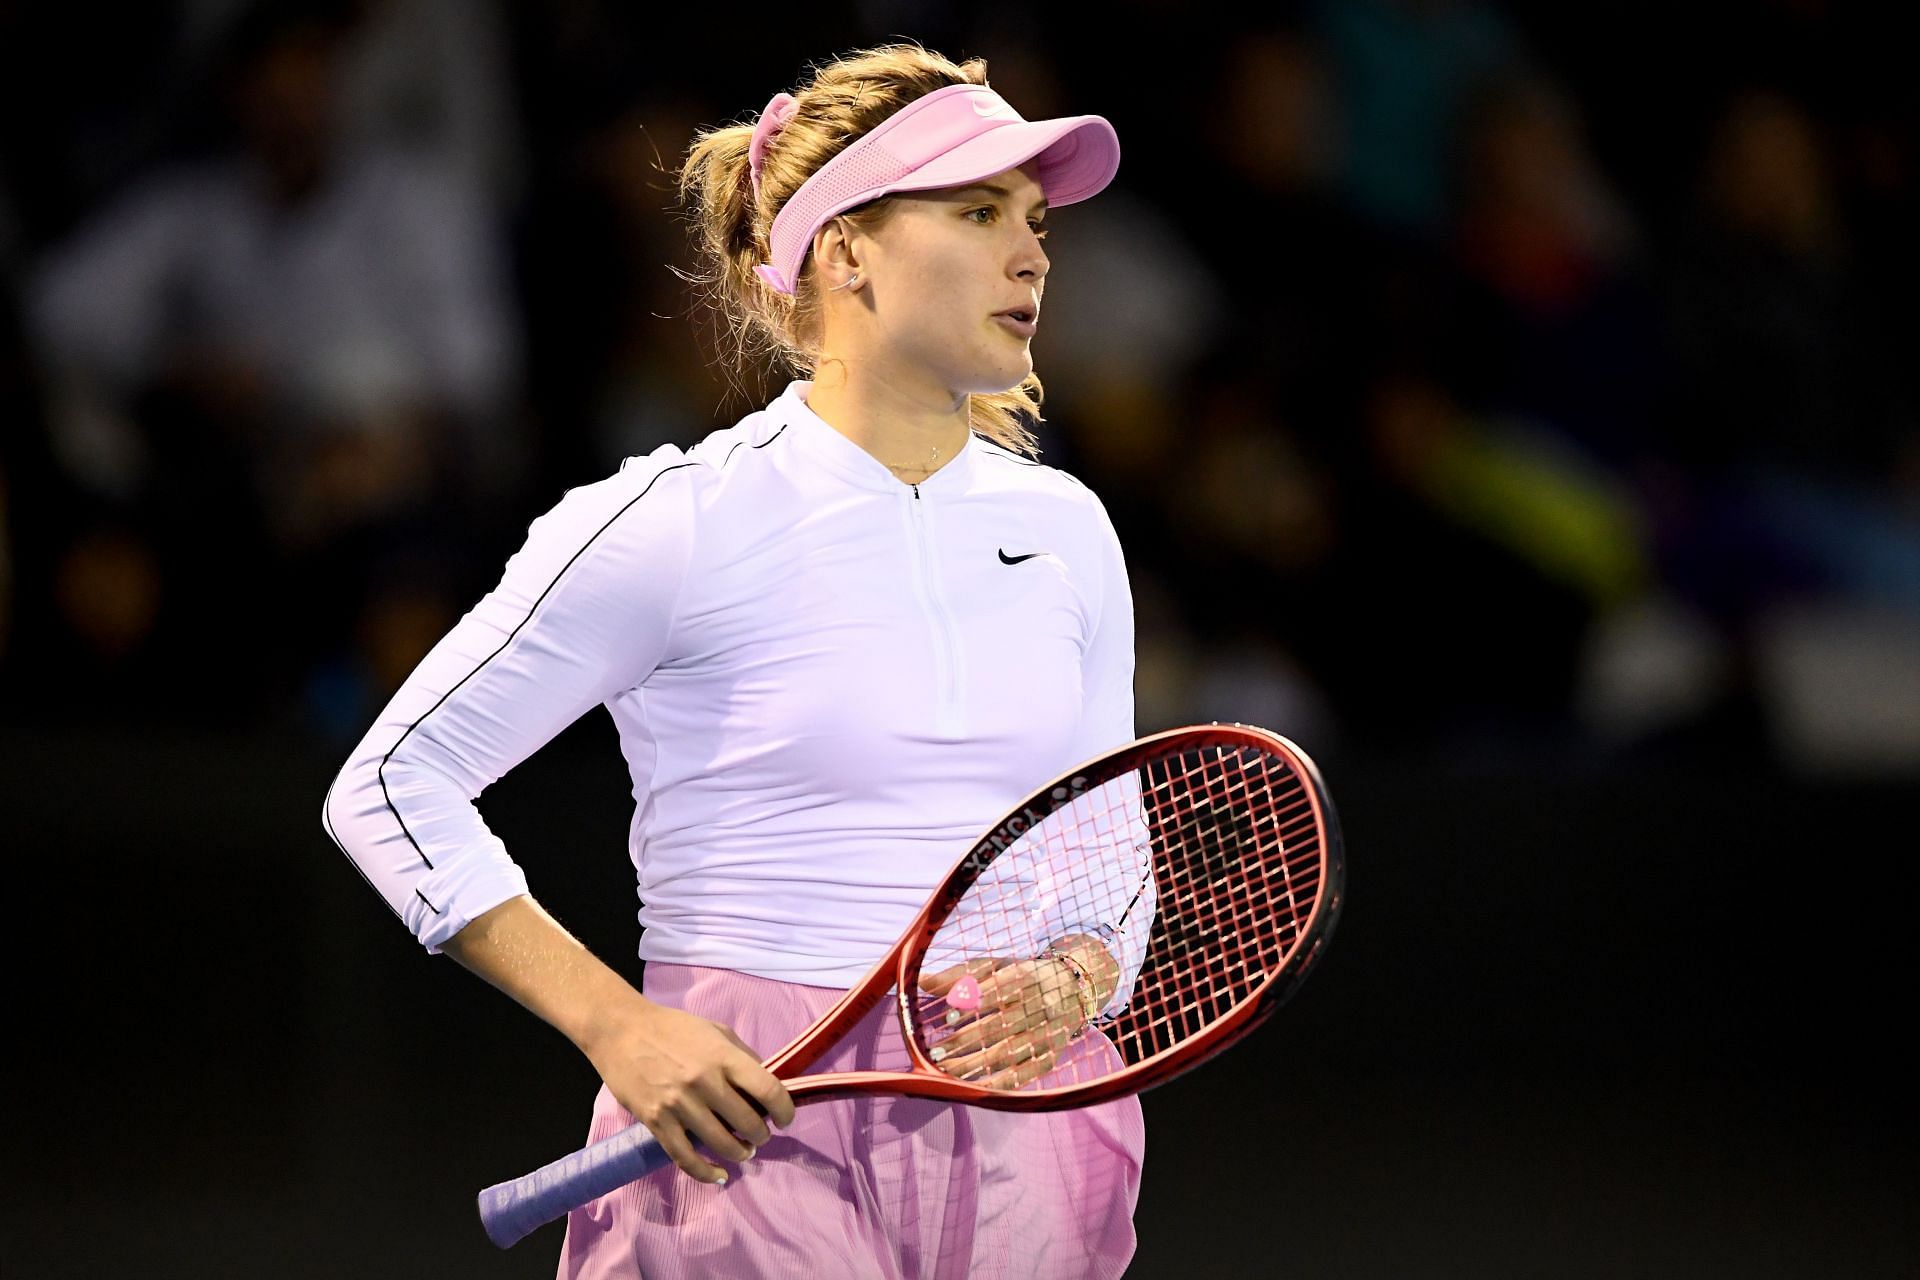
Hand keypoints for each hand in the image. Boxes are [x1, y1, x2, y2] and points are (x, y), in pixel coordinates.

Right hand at [579, 992, 794, 1184]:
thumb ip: (742, 1057)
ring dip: (740, 1153)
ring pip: (721, 1144)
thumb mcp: (716, 1031)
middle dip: (761, 1134)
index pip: (768, 1090)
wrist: (621, 1030)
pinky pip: (686, 1158)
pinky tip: (719, 1175)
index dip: (785, 1110)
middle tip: (761, 1135)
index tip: (785, 1119)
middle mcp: (704, 1082)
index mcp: (723, 1056)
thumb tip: (765, 1085)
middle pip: (747, 1122)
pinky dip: (706, 1173)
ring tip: (744, 1151)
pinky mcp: (656, 1122)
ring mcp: (679, 1104)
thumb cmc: (673, 1028)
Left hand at [916, 957, 1085, 1089]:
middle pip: (999, 1026)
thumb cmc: (1021, 975)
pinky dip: (997, 1083)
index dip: (972, 1005)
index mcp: (1026, 976)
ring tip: (946, 1071)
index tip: (946, 1019)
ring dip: (974, 1065)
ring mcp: (1047, 1033)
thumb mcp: (994, 967)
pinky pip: (1023, 1075)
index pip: (997, 990)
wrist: (1072, 988)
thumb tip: (920, 979)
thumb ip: (958, 975)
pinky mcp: (1051, 1056)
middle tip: (937, 1052)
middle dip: (966, 1041)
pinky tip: (973, 1086)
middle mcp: (1040, 1005)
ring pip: (1008, 1053)